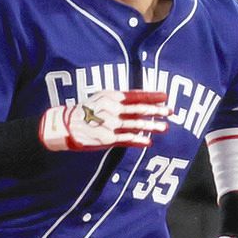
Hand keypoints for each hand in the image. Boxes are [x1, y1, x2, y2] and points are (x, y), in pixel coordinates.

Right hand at [39, 90, 168, 151]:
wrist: (65, 125)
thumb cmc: (84, 111)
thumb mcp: (100, 98)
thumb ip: (117, 100)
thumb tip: (135, 101)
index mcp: (111, 96)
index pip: (136, 95)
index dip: (151, 96)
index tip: (165, 96)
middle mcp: (112, 109)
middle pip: (139, 109)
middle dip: (157, 110)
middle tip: (171, 111)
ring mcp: (110, 124)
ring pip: (135, 124)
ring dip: (151, 126)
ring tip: (164, 127)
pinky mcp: (107, 138)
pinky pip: (126, 139)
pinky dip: (138, 140)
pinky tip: (148, 142)